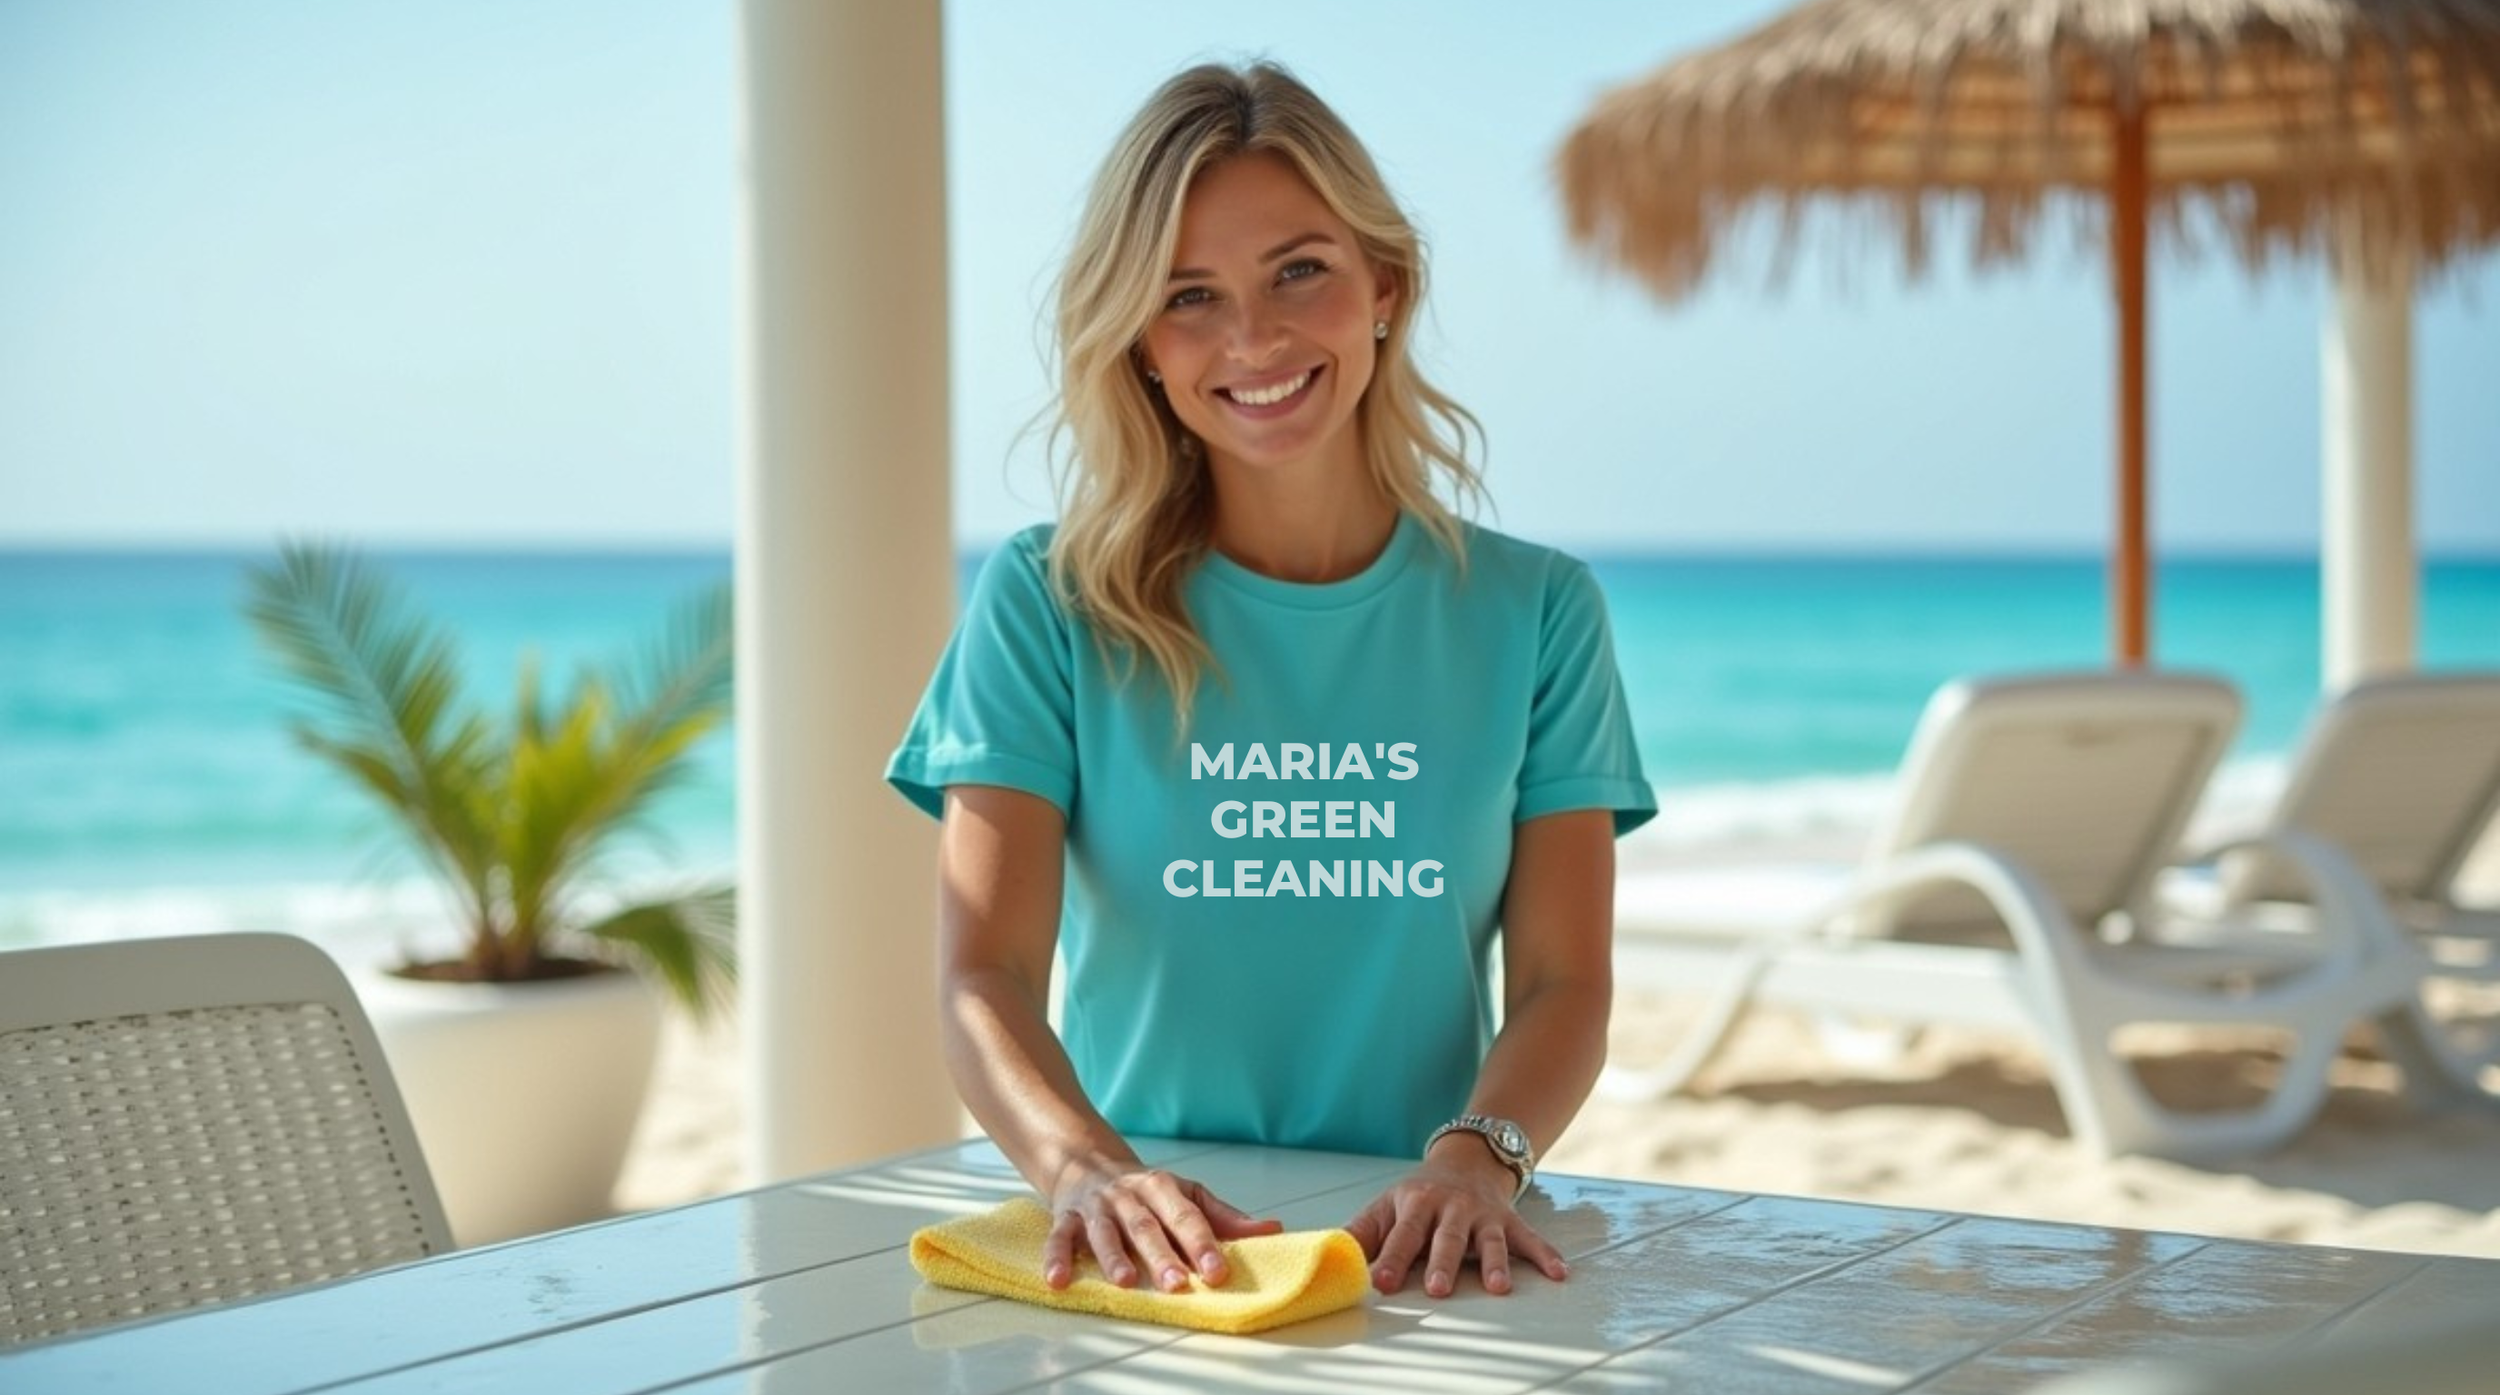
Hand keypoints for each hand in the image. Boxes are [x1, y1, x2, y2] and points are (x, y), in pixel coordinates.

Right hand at [1043, 1160, 1282, 1292]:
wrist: (1088, 1163)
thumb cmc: (1146, 1191)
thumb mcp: (1186, 1195)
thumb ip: (1225, 1218)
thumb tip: (1273, 1231)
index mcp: (1163, 1188)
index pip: (1187, 1217)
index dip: (1203, 1244)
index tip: (1219, 1272)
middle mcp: (1129, 1196)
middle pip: (1147, 1227)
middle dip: (1162, 1256)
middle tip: (1178, 1284)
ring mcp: (1096, 1207)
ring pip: (1105, 1232)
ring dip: (1114, 1258)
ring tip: (1125, 1283)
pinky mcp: (1065, 1219)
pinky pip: (1059, 1238)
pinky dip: (1056, 1259)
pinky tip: (1058, 1281)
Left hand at [1343, 1149, 1567, 1298]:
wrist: (1466, 1160)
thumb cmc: (1418, 1196)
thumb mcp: (1386, 1206)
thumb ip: (1361, 1234)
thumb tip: (1327, 1257)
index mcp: (1415, 1205)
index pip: (1401, 1234)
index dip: (1390, 1257)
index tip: (1380, 1281)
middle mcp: (1451, 1208)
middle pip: (1446, 1238)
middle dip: (1441, 1263)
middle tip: (1436, 1288)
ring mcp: (1483, 1215)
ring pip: (1489, 1240)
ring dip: (1493, 1263)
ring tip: (1498, 1288)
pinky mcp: (1509, 1221)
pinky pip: (1530, 1239)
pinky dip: (1546, 1255)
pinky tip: (1560, 1273)